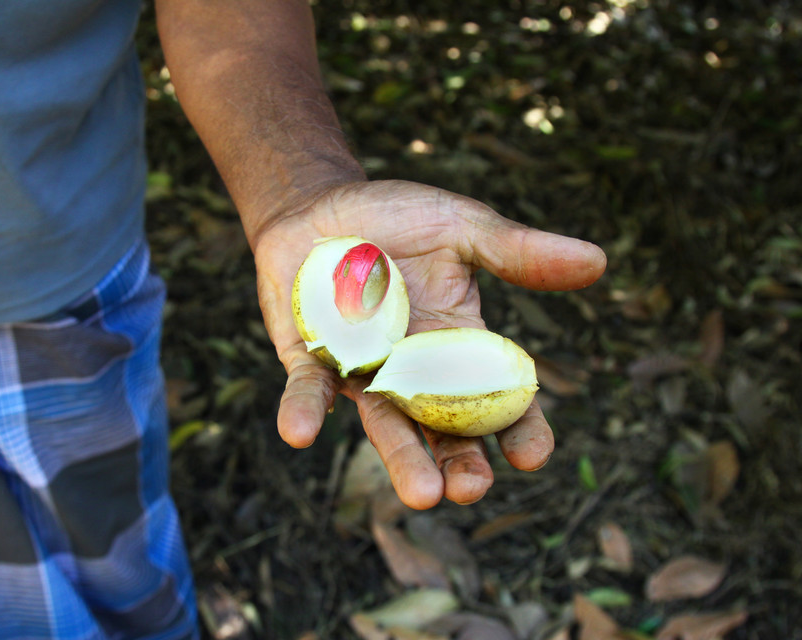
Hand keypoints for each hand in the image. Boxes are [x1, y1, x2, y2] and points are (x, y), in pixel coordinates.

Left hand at [252, 180, 606, 509]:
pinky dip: (304, 411)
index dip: (519, 430)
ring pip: (385, 424)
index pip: (498, 399)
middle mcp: (414, 371)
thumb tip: (600, 261)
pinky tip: (300, 433)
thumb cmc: (398, 219)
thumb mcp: (463, 229)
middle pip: (443, 430)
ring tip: (422, 496)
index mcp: (459, 345)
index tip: (531, 456)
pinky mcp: (311, 360)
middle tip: (470, 489)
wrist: (322, 206)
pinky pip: (309, 391)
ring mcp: (363, 371)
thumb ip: (518, 252)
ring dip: (401, 459)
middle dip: (459, 464)